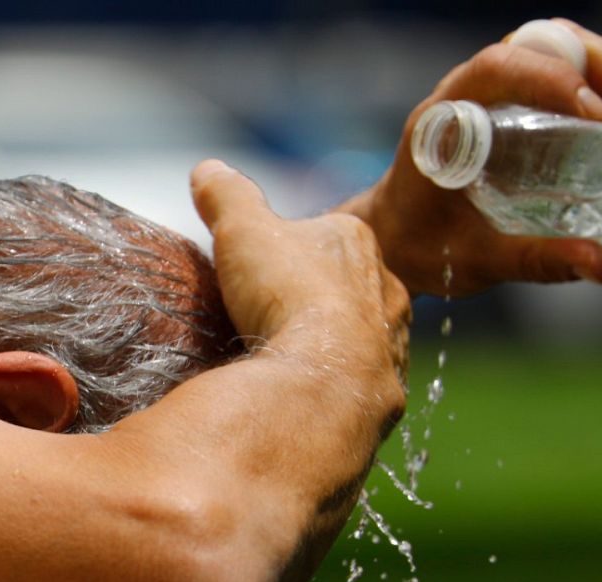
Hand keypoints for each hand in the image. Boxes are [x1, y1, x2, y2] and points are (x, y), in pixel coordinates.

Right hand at [191, 159, 409, 384]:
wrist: (325, 378)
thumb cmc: (289, 294)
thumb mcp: (243, 230)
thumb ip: (227, 196)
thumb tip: (207, 170)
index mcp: (357, 241)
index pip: (325, 235)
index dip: (291, 249)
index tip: (263, 268)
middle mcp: (387, 288)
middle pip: (347, 286)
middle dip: (317, 297)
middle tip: (275, 316)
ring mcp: (394, 342)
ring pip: (362, 335)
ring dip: (333, 343)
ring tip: (293, 358)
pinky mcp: (389, 391)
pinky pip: (363, 382)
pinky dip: (339, 384)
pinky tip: (311, 391)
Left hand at [347, 18, 601, 296]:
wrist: (398, 244)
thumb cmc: (423, 247)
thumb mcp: (475, 259)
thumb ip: (536, 259)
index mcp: (450, 109)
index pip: (503, 67)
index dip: (552, 81)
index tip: (596, 116)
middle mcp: (488, 87)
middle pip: (564, 54)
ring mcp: (524, 95)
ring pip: (592, 67)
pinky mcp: (549, 113)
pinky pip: (601, 92)